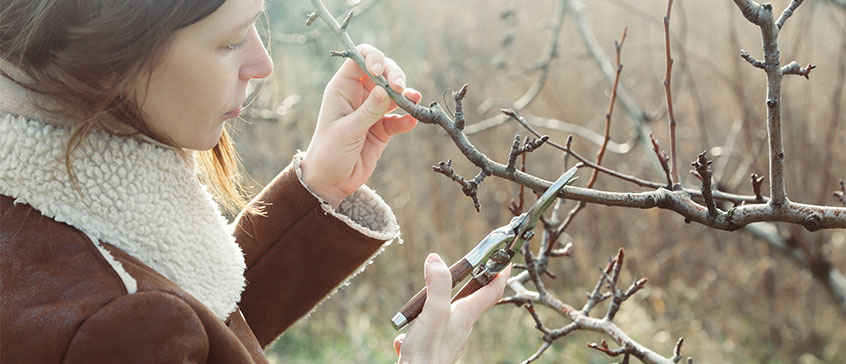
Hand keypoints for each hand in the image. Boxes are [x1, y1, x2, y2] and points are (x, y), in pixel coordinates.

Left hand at [301, 44, 421, 207]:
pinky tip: (411, 122)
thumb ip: (368, 111)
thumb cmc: (329, 153)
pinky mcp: (382, 128)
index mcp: (342, 89)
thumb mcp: (347, 131)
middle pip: (383, 72)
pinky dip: (407, 118)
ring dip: (406, 95)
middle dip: (395, 76)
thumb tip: (386, 90)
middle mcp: (358, 95)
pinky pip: (399, 118)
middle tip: (401, 89)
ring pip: (394, 94)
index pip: (360, 59)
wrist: (331, 182)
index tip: (381, 72)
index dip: (374, 58)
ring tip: (413, 101)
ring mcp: (372, 111)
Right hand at [393, 253, 511, 363]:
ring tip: (420, 307)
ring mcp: (449, 339)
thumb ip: (438, 286)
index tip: (507, 258)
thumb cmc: (427, 354)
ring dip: (435, 307)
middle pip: (471, 300)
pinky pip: (428, 333)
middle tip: (465, 268)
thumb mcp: (433, 313)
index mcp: (466, 315)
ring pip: (446, 316)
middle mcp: (462, 327)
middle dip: (468, 283)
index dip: (500, 272)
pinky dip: (418, 330)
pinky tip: (405, 339)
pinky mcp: (435, 349)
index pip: (492, 291)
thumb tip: (436, 259)